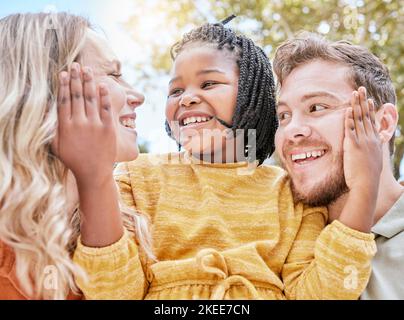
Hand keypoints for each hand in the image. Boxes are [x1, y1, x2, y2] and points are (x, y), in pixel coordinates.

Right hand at [53, 63, 115, 184]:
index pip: (63, 100)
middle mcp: (79, 123)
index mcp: (66, 126)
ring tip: (87, 70)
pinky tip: (102, 85)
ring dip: (89, 82)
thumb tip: (48, 112)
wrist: (94, 172)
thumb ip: (53, 129)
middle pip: (76, 96)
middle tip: (76, 65)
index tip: (63, 73)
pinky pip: (106, 109)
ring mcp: (95, 125)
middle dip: (75, 78)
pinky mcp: (108, 129)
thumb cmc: (74, 160)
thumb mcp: (57, 146)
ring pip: (91, 99)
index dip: (63, 85)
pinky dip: (104, 96)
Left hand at [343, 86, 382, 193]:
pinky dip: (348, 119)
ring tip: (353, 94)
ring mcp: (362, 141)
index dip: (370, 110)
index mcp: (375, 142)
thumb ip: (372, 154)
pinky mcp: (353, 146)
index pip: (372, 122)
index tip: (369, 100)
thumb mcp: (373, 162)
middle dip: (362, 101)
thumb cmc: (368, 177)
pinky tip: (346, 110)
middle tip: (360, 89)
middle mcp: (370, 139)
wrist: (367, 184)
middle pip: (365, 116)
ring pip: (358, 119)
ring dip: (355, 105)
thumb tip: (372, 153)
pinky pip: (350, 129)